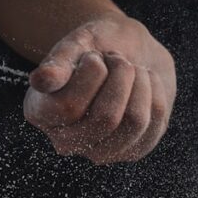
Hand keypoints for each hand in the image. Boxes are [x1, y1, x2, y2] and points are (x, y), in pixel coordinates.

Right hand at [23, 14, 175, 163]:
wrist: (127, 53)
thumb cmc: (96, 47)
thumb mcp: (77, 44)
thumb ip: (59, 62)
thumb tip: (42, 81)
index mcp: (41, 113)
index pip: (68, 107)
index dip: (91, 74)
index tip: (94, 56)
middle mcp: (66, 142)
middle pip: (106, 119)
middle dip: (120, 76)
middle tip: (118, 59)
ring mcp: (100, 152)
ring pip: (135, 121)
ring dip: (140, 83)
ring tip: (131, 69)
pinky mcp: (132, 152)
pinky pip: (155, 122)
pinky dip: (155, 92)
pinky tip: (144, 83)